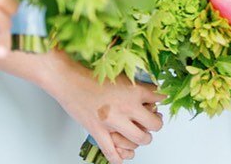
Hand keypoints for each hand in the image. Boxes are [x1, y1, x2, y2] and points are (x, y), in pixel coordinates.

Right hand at [49, 51, 163, 163]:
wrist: (70, 80)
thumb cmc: (91, 75)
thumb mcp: (120, 74)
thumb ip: (135, 84)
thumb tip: (149, 90)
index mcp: (133, 91)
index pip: (158, 98)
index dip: (160, 101)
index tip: (158, 102)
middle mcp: (127, 108)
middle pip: (154, 124)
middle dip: (156, 124)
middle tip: (154, 122)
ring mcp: (114, 122)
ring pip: (139, 140)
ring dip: (142, 139)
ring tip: (140, 136)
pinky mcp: (99, 132)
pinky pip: (113, 152)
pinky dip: (120, 157)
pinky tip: (123, 155)